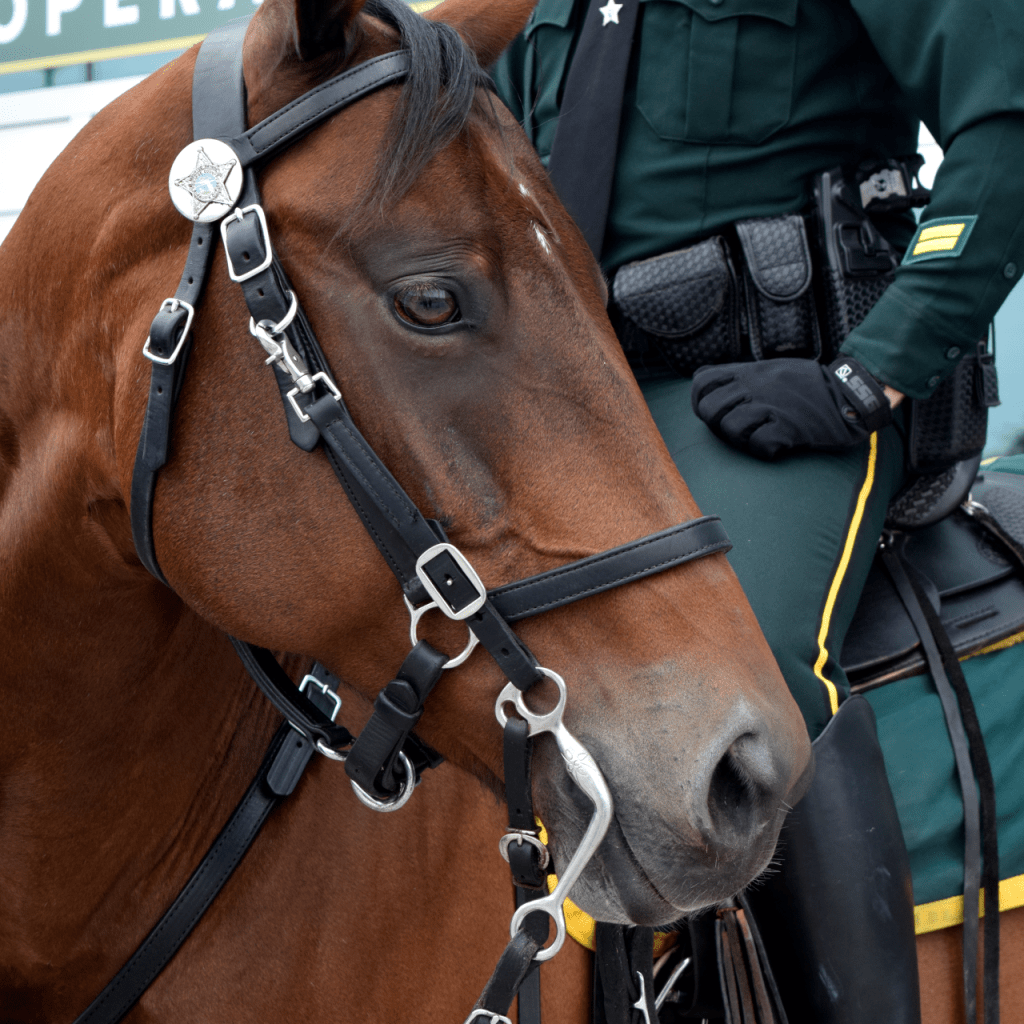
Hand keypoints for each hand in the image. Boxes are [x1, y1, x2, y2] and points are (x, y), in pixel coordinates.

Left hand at [691, 356, 892, 459]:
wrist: (849, 394)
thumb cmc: (808, 386)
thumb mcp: (771, 369)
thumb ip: (741, 376)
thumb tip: (711, 386)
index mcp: (749, 371)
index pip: (702, 382)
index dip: (700, 401)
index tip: (715, 412)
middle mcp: (756, 385)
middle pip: (709, 410)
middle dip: (717, 425)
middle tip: (739, 428)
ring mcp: (771, 405)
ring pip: (731, 428)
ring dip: (742, 439)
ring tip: (762, 434)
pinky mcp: (789, 426)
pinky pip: (760, 444)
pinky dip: (767, 449)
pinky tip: (779, 442)